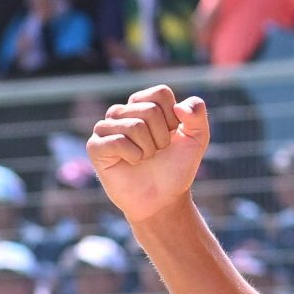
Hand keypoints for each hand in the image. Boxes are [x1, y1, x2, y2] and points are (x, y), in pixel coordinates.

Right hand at [88, 86, 210, 225]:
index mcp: (143, 104)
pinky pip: (117, 141)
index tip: (171, 136)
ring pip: (135, 126)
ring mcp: (106, 128)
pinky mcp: (96, 146)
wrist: (163, 199)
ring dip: (148, 149)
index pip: (160, 94)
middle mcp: (122, 112)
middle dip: (161, 137)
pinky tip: (131, 163)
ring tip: (144, 158)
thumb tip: (179, 107)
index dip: (173, 118)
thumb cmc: (176, 168)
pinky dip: (133, 156)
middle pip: (149, 110)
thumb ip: (197, 113)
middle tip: (157, 152)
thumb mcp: (197, 138)